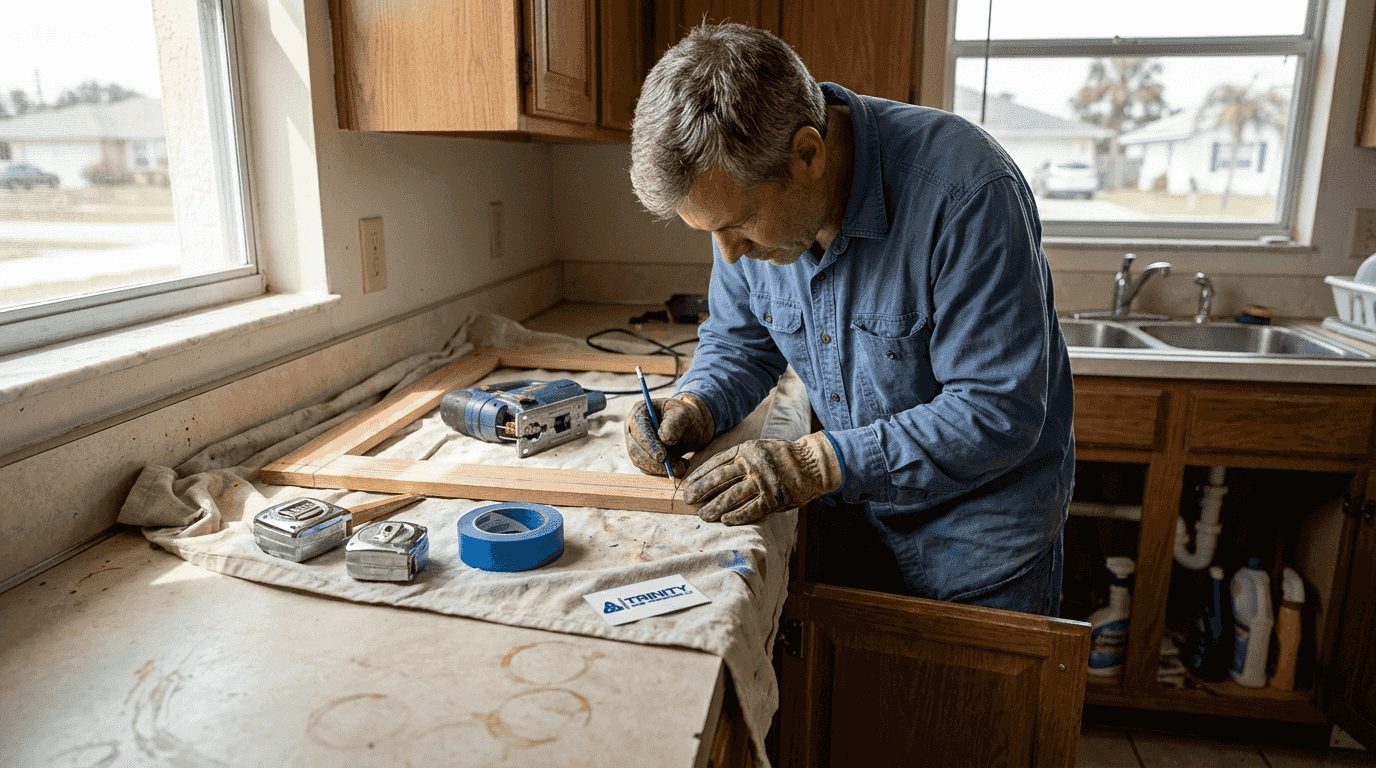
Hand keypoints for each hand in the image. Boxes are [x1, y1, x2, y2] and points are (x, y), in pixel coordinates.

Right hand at [625, 393, 715, 476]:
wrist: (687, 426)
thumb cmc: (684, 417)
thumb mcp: (684, 415)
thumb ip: (675, 423)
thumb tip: (665, 439)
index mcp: (640, 411)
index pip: (638, 428)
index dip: (649, 443)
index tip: (662, 456)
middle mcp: (632, 427)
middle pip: (635, 448)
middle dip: (655, 461)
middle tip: (676, 467)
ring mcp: (635, 443)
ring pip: (640, 461)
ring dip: (660, 468)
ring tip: (682, 465)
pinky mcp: (640, 456)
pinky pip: (646, 468)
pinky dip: (661, 471)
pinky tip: (678, 467)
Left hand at [683, 433, 842, 524]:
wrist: (814, 464)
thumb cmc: (783, 458)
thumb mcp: (760, 450)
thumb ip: (740, 460)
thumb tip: (714, 476)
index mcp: (747, 449)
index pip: (717, 462)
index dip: (700, 474)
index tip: (688, 484)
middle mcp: (753, 464)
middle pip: (720, 479)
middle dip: (701, 491)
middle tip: (688, 500)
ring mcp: (764, 481)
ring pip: (732, 496)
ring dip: (714, 507)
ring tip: (703, 515)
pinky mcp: (774, 498)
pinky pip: (751, 509)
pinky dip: (736, 516)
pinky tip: (725, 521)